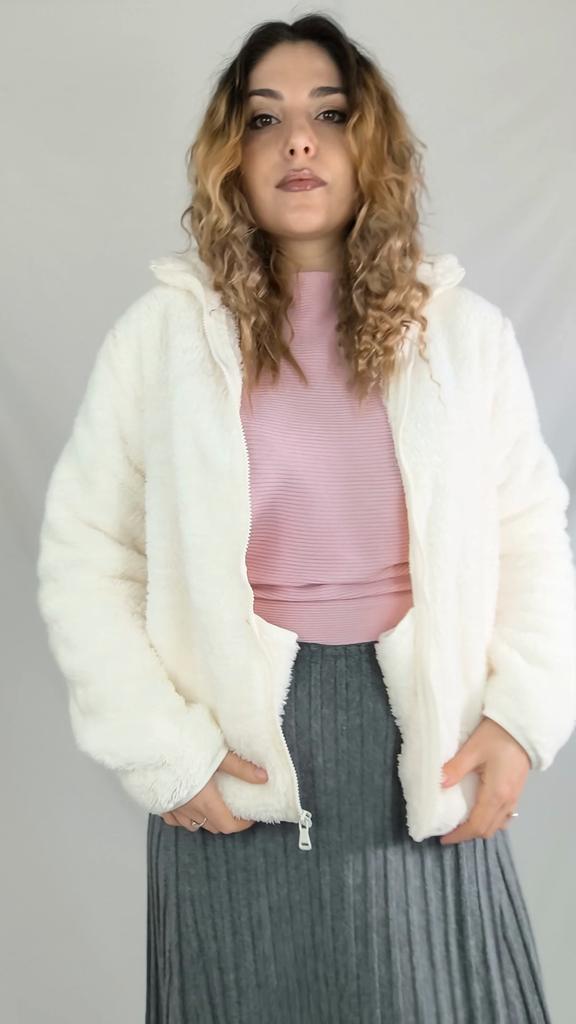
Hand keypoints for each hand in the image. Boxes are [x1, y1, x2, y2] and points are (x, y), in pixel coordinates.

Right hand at [160, 751, 268, 833]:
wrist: (149, 741)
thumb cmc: (182, 745)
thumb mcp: (217, 753)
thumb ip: (240, 768)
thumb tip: (263, 777)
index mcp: (204, 800)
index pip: (227, 825)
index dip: (242, 824)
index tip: (249, 815)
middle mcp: (187, 809)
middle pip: (212, 826)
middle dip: (225, 819)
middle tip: (233, 805)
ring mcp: (171, 807)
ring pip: (192, 824)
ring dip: (205, 819)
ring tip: (212, 803)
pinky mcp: (157, 802)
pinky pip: (173, 819)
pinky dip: (184, 816)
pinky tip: (187, 803)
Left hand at [438, 716, 529, 844]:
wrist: (523, 727)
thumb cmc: (497, 736)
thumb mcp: (472, 749)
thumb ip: (455, 769)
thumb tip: (438, 786)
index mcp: (496, 794)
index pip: (476, 825)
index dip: (460, 835)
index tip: (444, 838)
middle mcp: (507, 802)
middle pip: (487, 830)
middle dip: (468, 834)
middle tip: (449, 830)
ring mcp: (515, 798)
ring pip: (497, 825)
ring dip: (480, 828)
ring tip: (462, 823)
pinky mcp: (517, 792)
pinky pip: (504, 816)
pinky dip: (491, 820)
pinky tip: (480, 811)